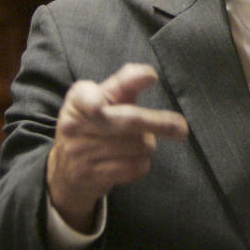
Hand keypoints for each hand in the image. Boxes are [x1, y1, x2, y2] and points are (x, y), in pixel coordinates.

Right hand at [47, 63, 188, 231]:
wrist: (68, 169)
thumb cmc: (97, 124)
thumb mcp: (107, 98)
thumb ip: (127, 82)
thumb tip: (150, 75)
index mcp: (77, 99)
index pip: (87, 97)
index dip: (93, 102)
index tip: (100, 106)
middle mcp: (74, 125)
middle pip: (128, 122)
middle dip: (158, 124)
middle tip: (182, 128)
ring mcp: (80, 152)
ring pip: (137, 146)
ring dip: (147, 145)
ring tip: (133, 143)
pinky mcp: (90, 175)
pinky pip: (134, 167)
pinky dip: (142, 164)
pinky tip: (130, 160)